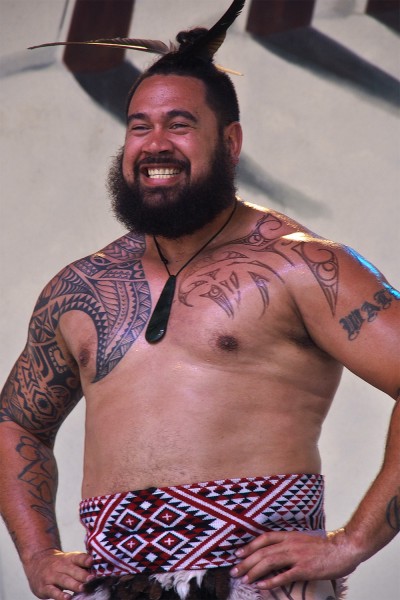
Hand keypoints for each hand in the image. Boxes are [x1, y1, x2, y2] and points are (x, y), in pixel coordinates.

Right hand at [24, 548, 93, 599]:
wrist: (37, 562)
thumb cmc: (60, 564)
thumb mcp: (70, 560)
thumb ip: (82, 564)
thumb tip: (99, 569)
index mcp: (69, 558)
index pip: (78, 557)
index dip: (84, 559)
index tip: (91, 561)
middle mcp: (60, 566)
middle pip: (72, 570)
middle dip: (82, 575)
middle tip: (91, 579)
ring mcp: (52, 576)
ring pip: (64, 580)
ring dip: (74, 585)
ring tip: (83, 588)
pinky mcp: (44, 587)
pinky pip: (53, 591)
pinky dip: (60, 595)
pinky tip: (67, 598)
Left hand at [230, 529, 360, 589]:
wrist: (343, 549)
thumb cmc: (325, 547)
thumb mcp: (303, 540)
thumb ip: (289, 545)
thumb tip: (275, 553)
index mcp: (290, 536)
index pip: (264, 538)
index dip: (250, 546)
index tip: (238, 553)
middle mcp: (290, 544)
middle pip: (263, 551)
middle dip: (246, 561)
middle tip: (235, 570)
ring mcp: (297, 556)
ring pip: (269, 562)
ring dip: (254, 571)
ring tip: (244, 579)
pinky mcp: (304, 569)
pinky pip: (284, 575)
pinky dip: (271, 581)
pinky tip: (262, 586)